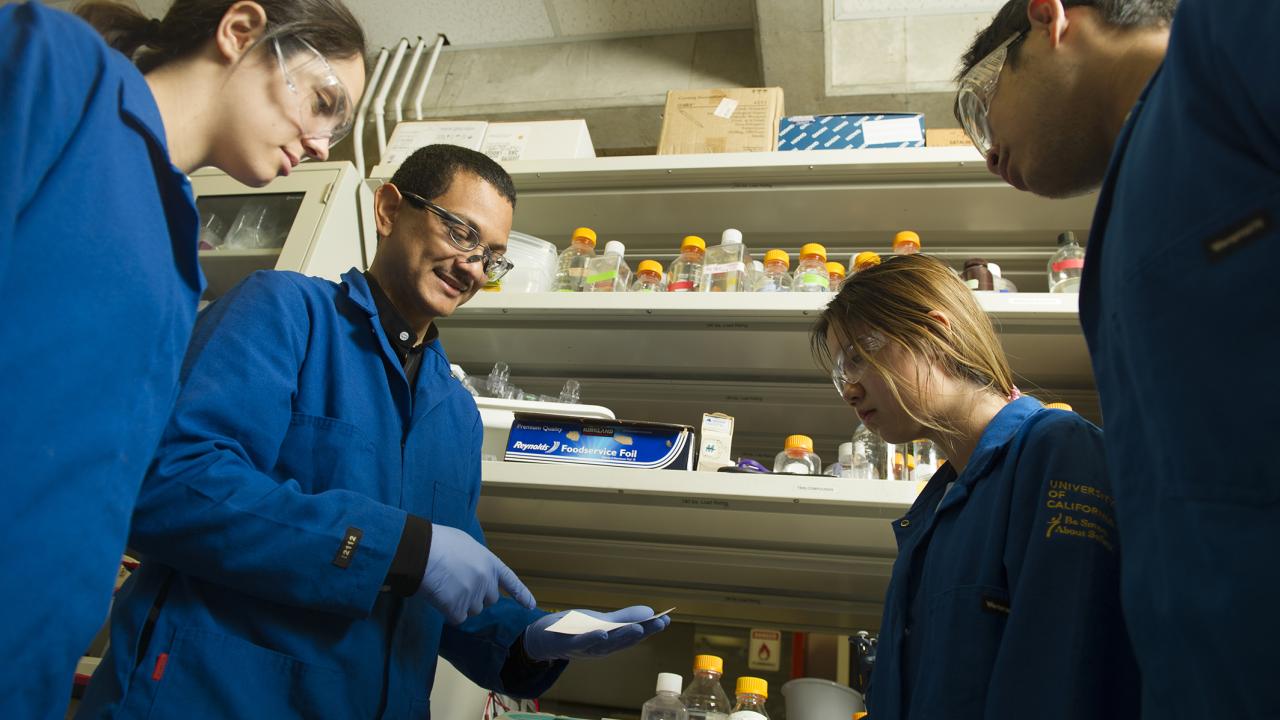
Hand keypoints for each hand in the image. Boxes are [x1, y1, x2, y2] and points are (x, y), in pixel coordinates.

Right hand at [418, 524, 535, 624]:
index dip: (521, 594)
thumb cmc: (439, 542)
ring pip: (472, 611)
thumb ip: (475, 560)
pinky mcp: (458, 608)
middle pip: (489, 600)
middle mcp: (486, 581)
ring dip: (461, 605)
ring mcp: (473, 595)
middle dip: (476, 597)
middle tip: (457, 585)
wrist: (421, 551)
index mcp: (490, 563)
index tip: (530, 605)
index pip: (510, 581)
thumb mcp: (465, 543)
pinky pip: (457, 618)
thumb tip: (472, 570)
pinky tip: (439, 598)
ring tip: (445, 588)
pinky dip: (448, 613)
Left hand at [523, 605, 670, 660]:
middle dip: (643, 632)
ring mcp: (585, 647)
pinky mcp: (568, 643)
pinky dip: (592, 638)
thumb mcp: (602, 621)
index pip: (633, 635)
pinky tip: (603, 632)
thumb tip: (648, 612)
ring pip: (607, 643)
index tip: (667, 618)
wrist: (543, 638)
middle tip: (661, 622)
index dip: (650, 628)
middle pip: (624, 640)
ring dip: (622, 636)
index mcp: (610, 642)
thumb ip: (623, 618)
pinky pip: (581, 642)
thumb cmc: (574, 629)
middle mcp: (600, 649)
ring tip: (639, 627)